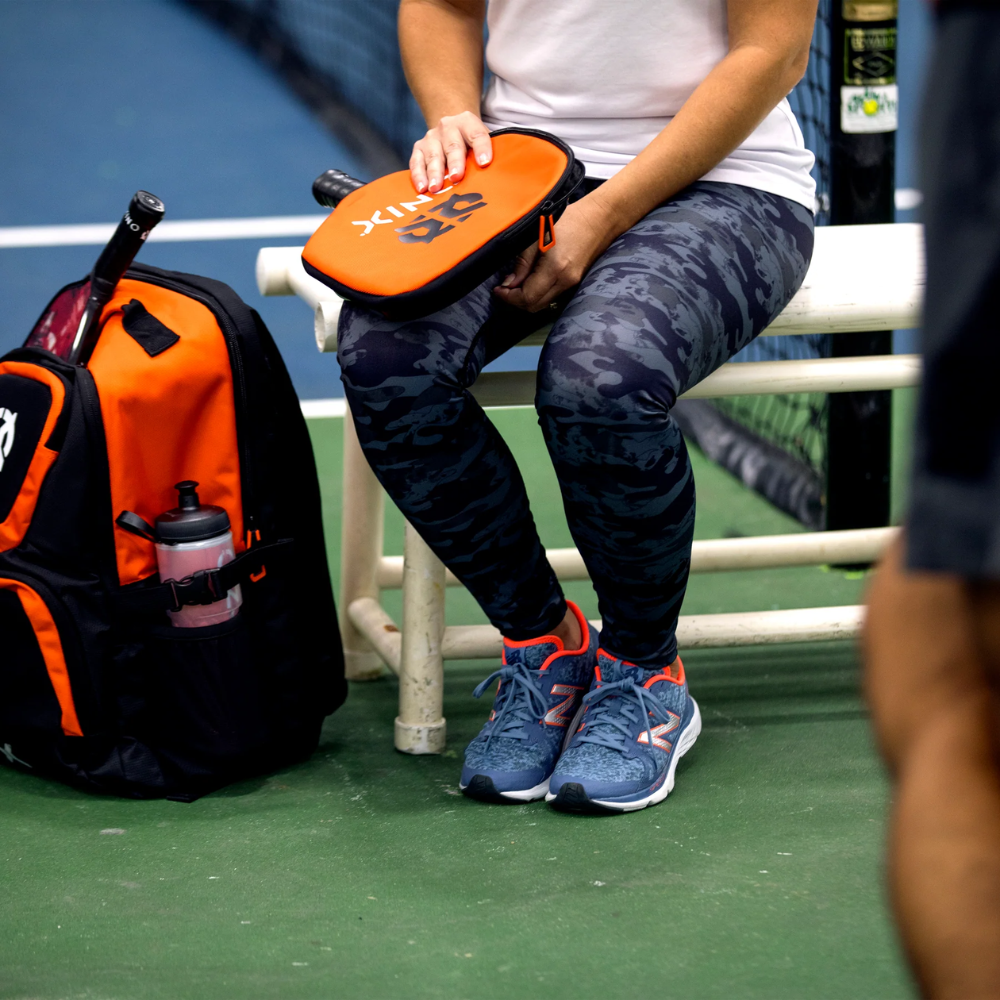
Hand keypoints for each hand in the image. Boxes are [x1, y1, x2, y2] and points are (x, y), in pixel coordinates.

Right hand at [409, 112, 491, 193]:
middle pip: (452, 145)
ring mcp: (431, 137)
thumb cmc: (471, 143)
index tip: (484, 163)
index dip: (481, 148)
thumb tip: (498, 179)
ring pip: (433, 154)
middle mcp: (448, 127)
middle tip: (457, 177)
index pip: (476, 134)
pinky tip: (422, 188)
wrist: (451, 128)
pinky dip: (418, 175)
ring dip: (434, 172)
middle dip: (455, 162)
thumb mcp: (482, 142)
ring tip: (436, 188)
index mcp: (467, 122)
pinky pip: (416, 162)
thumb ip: (489, 154)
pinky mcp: (419, 148)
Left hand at [493, 197, 616, 312]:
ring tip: (515, 283)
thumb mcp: (537, 235)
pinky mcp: (575, 282)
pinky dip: (538, 293)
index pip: (527, 298)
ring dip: (527, 298)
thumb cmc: (568, 219)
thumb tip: (509, 284)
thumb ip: (523, 263)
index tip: (498, 289)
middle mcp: (565, 281)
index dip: (509, 297)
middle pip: (535, 306)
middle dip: (516, 301)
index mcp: (555, 269)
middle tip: (504, 288)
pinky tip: (531, 281)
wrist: (600, 217)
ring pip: (543, 303)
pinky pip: (552, 296)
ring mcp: (572, 284)